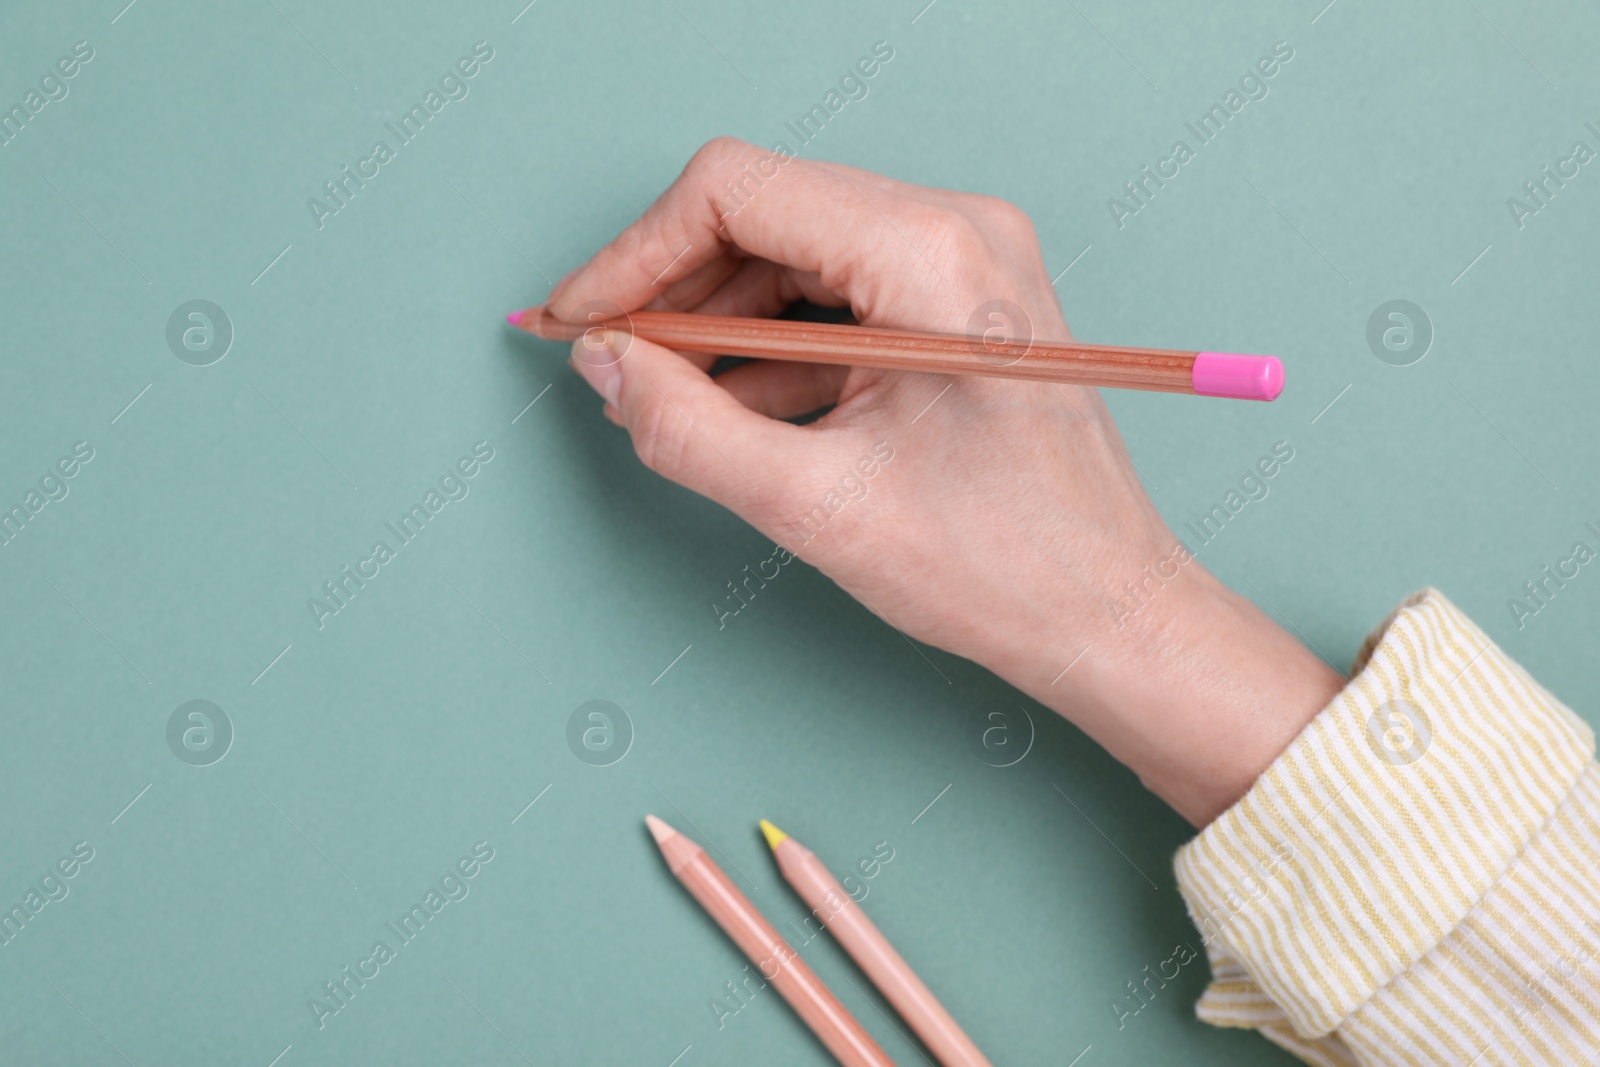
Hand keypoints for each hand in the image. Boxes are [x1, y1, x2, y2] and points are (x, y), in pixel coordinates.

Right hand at [544, 138, 1343, 825]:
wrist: (1108, 614)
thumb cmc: (1002, 568)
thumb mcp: (818, 507)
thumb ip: (687, 428)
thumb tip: (604, 363)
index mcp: (931, 254)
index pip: (736, 189)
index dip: (635, 253)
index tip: (580, 320)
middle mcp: (956, 229)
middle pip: (762, 213)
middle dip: (672, 291)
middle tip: (614, 369)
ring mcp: (963, 261)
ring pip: (792, 255)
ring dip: (715, 324)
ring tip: (663, 401)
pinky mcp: (958, 303)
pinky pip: (835, 295)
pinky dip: (770, 346)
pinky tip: (729, 411)